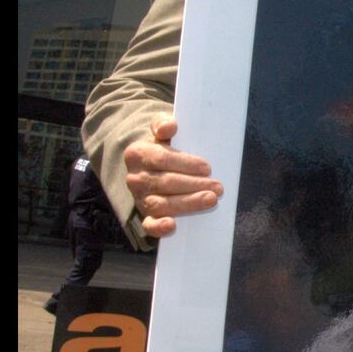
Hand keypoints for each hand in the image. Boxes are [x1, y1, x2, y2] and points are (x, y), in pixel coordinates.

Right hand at [123, 117, 222, 238]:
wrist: (149, 164)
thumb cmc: (162, 146)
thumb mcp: (160, 130)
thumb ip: (163, 123)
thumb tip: (169, 127)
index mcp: (137, 154)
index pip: (162, 159)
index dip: (185, 164)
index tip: (207, 167)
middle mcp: (135, 178)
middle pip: (165, 183)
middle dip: (194, 185)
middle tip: (218, 187)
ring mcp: (139, 198)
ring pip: (161, 204)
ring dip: (187, 204)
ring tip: (211, 199)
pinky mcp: (145, 215)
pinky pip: (148, 225)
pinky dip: (158, 228)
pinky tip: (172, 226)